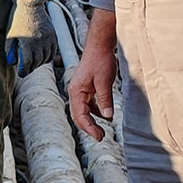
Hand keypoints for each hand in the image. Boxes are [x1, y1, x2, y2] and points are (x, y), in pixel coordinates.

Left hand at [5, 0, 57, 76]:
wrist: (30, 5)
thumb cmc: (17, 20)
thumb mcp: (10, 35)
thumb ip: (10, 50)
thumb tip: (12, 62)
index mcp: (27, 42)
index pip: (27, 63)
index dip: (24, 71)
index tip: (21, 74)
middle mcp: (39, 42)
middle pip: (37, 62)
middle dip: (31, 68)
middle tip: (27, 70)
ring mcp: (48, 39)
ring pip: (46, 58)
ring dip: (40, 63)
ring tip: (34, 64)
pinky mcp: (53, 36)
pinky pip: (53, 51)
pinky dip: (48, 57)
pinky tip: (43, 58)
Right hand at [68, 10, 118, 140]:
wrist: (99, 45)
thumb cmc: (101, 60)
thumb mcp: (105, 81)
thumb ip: (105, 100)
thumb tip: (107, 117)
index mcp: (76, 91)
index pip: (80, 115)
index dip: (89, 128)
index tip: (99, 137)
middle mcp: (75, 92)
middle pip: (78, 115)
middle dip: (89, 127)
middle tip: (100, 137)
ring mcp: (80, 90)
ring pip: (83, 111)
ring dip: (91, 120)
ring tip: (102, 130)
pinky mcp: (86, 87)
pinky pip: (88, 104)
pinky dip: (95, 111)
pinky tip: (104, 115)